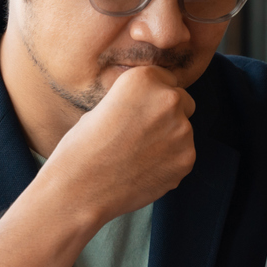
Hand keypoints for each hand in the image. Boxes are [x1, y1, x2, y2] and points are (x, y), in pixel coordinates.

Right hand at [43, 65, 196, 226]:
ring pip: (184, 132)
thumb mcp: (103, 107)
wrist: (80, 187)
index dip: (152, 97)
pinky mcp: (186, 159)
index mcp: (143, 79)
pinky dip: (168, 163)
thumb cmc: (82, 147)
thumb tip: (153, 111)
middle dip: (168, 116)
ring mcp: (182, 131)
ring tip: (137, 157)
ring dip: (168, 141)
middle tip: (141, 135)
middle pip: (183, 102)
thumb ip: (136, 103)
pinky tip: (143, 171)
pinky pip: (182, 157)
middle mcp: (168, 99)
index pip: (165, 79)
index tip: (139, 112)